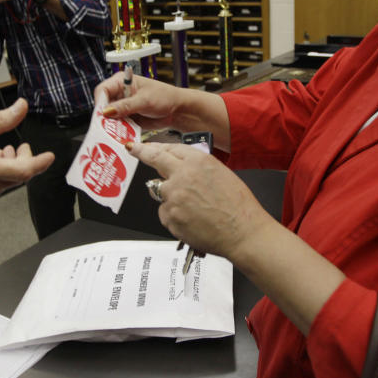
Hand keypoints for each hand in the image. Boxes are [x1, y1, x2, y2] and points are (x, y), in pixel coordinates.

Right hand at [95, 72, 187, 130]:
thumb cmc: (165, 97)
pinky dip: (119, 131)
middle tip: (106, 126)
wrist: (177, 110)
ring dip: (111, 126)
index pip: (103, 90)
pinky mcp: (127, 119)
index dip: (100, 102)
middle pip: (103, 106)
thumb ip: (125, 106)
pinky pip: (118, 126)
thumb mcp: (144, 100)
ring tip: (115, 132)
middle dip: (104, 117)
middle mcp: (120, 94)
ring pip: (109, 118)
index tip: (101, 114)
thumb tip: (107, 111)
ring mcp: (123, 107)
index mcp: (122, 82)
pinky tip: (121, 134)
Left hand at [126, 141, 274, 259]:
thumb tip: (180, 167)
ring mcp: (173, 197)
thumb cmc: (238, 207)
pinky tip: (193, 220)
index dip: (155, 146)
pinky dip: (175, 217)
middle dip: (141, 152)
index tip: (144, 145)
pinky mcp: (170, 217)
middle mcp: (182, 176)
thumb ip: (196, 168)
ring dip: (171, 197)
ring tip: (195, 208)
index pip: (169, 148)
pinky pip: (165, 213)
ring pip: (160, 192)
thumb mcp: (221, 174)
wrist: (243, 232)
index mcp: (197, 162)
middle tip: (133, 149)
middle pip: (154, 159)